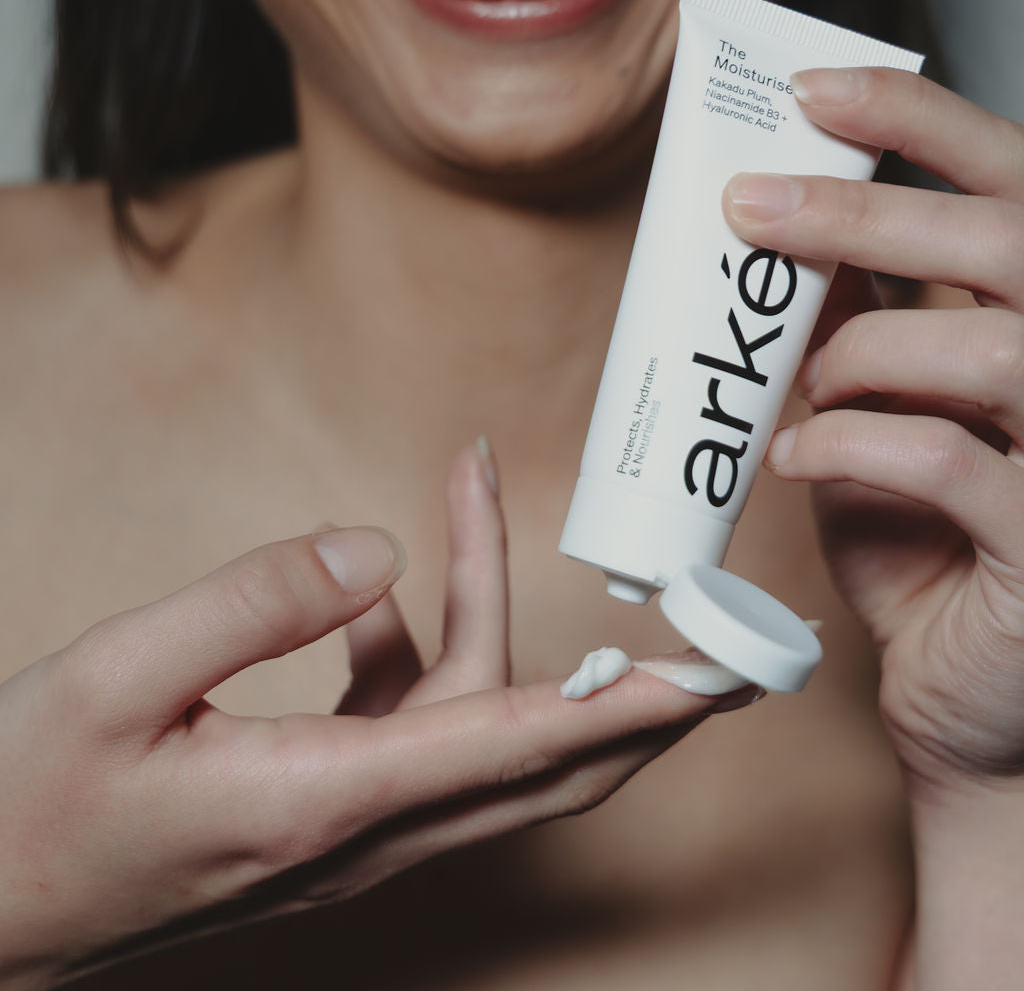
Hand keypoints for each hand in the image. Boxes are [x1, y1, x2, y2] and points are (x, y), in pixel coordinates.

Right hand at [0, 444, 748, 988]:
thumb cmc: (29, 803)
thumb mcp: (117, 677)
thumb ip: (255, 603)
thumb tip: (378, 548)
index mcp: (319, 803)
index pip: (515, 749)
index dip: (629, 708)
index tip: (719, 679)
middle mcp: (357, 832)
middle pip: (534, 749)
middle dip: (629, 681)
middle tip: (702, 612)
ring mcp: (343, 833)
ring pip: (470, 723)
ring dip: (482, 605)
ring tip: (465, 481)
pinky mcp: (319, 817)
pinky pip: (408, 731)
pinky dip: (411, 652)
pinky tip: (368, 597)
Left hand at [722, 67, 1023, 796]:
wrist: (968, 700)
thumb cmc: (930, 545)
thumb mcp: (889, 410)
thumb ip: (867, 319)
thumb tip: (791, 217)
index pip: (1016, 184)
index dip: (923, 123)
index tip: (814, 89)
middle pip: (1009, 242)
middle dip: (863, 212)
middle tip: (746, 205)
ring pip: (992, 344)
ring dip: (862, 352)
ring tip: (799, 390)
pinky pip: (952, 460)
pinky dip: (854, 446)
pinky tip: (800, 457)